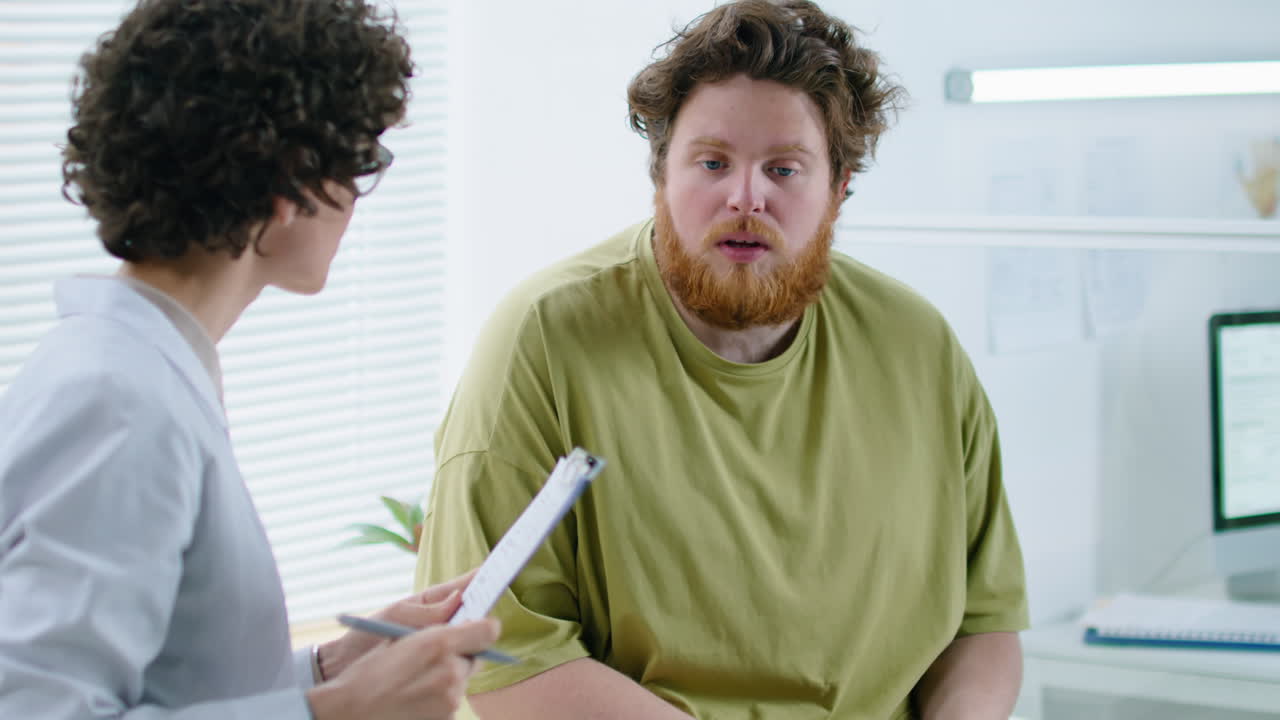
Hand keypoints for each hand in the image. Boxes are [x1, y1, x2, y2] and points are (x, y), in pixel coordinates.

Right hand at [306, 614, 500, 719]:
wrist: (350, 711)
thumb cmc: (369, 671)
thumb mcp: (400, 638)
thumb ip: (436, 630)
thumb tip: (464, 626)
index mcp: (438, 643)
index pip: (488, 630)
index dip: (484, 627)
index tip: (477, 628)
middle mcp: (450, 671)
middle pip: (476, 657)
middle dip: (461, 654)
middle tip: (435, 657)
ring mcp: (450, 699)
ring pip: (463, 680)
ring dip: (449, 677)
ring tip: (416, 681)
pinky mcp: (447, 718)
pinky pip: (452, 700)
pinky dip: (440, 697)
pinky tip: (415, 697)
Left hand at [317, 569, 477, 679]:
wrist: (347, 667)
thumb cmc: (367, 636)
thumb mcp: (394, 617)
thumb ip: (425, 611)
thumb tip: (457, 601)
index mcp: (434, 601)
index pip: (466, 585)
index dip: (484, 577)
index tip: (502, 567)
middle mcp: (443, 621)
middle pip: (475, 614)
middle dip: (483, 611)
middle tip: (492, 605)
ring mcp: (443, 643)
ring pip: (470, 639)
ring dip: (472, 637)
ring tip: (478, 631)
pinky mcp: (439, 665)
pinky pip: (458, 661)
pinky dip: (461, 659)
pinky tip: (463, 658)